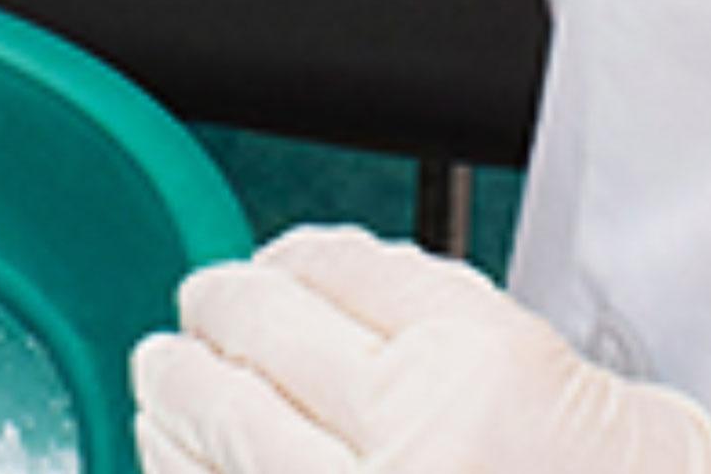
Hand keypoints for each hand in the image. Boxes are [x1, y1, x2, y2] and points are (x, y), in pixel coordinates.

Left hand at [131, 226, 710, 472]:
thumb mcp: (546, 366)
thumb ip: (436, 315)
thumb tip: (320, 278)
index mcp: (477, 360)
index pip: (338, 271)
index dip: (289, 257)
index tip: (274, 263)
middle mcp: (409, 435)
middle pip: (261, 337)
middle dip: (216, 311)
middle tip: (199, 303)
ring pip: (221, 428)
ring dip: (176, 392)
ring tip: (163, 375)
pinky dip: (185, 468)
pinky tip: (175, 452)